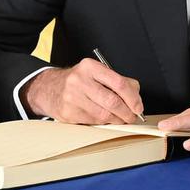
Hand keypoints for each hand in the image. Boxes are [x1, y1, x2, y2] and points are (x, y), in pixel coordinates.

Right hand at [21, 59, 143, 124]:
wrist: (50, 89)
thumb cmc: (79, 81)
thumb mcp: (97, 73)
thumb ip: (119, 81)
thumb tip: (136, 98)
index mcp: (90, 67)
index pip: (119, 82)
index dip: (132, 97)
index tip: (138, 106)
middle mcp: (79, 80)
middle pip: (112, 101)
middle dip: (127, 112)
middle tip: (133, 116)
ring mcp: (72, 98)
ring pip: (103, 115)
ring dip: (117, 120)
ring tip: (121, 119)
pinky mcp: (68, 113)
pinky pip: (93, 122)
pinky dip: (104, 123)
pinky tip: (106, 119)